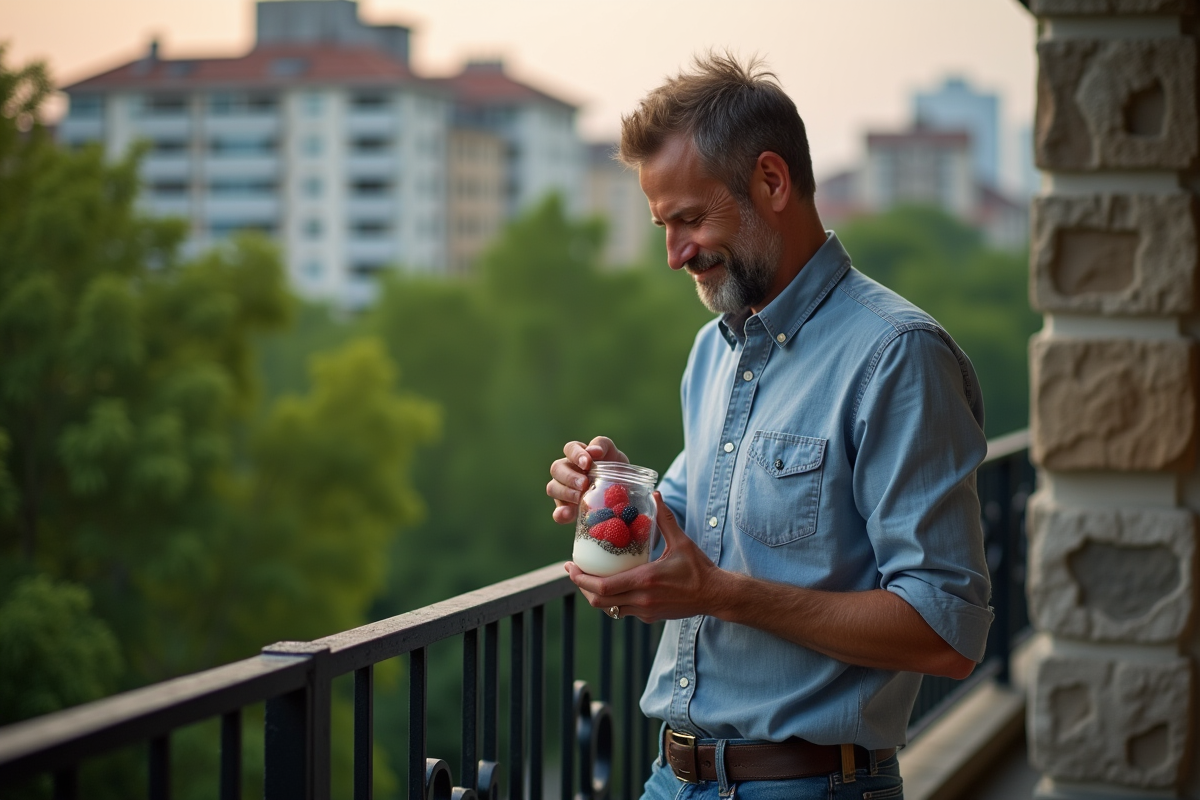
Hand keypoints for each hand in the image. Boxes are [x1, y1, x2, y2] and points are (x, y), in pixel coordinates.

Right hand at [546, 436, 627, 522]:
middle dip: (570, 476)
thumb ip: (603, 445)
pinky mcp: (567, 509)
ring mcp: (563, 490)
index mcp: (577, 454)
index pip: (570, 449)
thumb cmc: (615, 469)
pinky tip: (568, 514)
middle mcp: (566, 471)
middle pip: (556, 469)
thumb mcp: (613, 454)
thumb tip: (594, 450)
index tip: (587, 463)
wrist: (623, 494)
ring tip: (580, 498)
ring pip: (553, 488)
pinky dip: (560, 513)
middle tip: (584, 484)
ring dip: (566, 493)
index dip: (575, 455)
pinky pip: (557, 512)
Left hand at [566, 493, 724, 622]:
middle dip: (582, 587)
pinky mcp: (650, 617)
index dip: (582, 579)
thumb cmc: (699, 569)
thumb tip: (656, 495)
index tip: (570, 567)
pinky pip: (623, 611)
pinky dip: (613, 601)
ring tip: (589, 578)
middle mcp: (641, 600)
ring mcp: (645, 611)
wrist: (716, 595)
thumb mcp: (682, 542)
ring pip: (610, 609)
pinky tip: (612, 586)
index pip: (603, 588)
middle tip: (573, 571)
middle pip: (599, 601)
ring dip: (596, 595)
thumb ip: (665, 519)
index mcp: (645, 580)